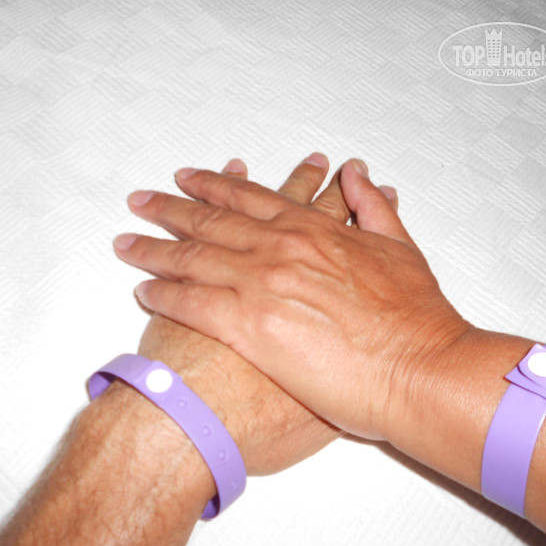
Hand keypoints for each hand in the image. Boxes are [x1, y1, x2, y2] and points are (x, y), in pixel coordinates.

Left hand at [114, 159, 472, 438]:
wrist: (419, 368)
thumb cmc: (415, 318)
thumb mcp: (401, 249)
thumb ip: (373, 209)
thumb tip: (360, 177)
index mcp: (312, 230)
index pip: (248, 198)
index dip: (212, 186)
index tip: (185, 178)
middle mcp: (279, 248)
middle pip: (208, 221)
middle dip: (168, 208)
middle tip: (139, 200)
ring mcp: (261, 284)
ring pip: (191, 257)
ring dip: (153, 248)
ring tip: (126, 240)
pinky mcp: (248, 327)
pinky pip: (191, 303)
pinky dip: (163, 294)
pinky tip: (143, 289)